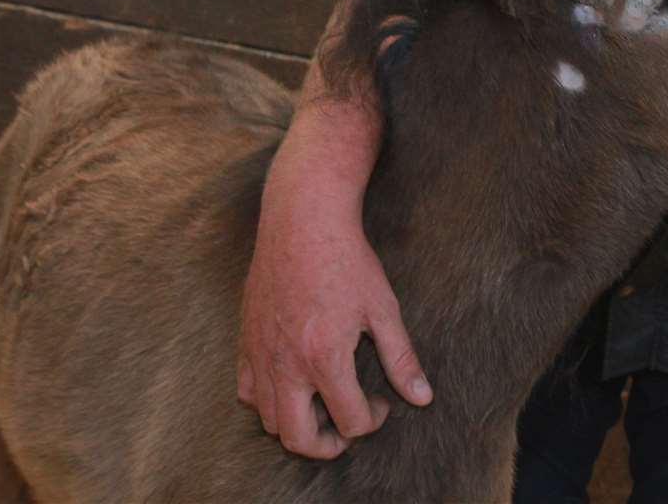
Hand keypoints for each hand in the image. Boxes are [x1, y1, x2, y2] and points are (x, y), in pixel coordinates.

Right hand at [237, 121, 431, 457]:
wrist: (303, 222)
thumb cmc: (348, 261)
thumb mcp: (383, 308)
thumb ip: (401, 357)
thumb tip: (422, 397)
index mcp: (325, 357)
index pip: (349, 421)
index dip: (372, 420)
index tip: (381, 404)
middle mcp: (287, 364)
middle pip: (299, 438)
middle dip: (327, 445)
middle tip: (346, 428)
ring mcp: (261, 354)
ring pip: (270, 420)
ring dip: (297, 424)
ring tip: (322, 405)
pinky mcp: (245, 341)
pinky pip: (247, 392)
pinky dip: (267, 401)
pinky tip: (292, 383)